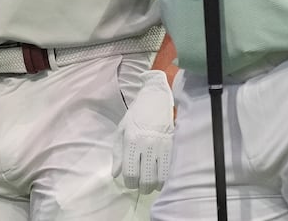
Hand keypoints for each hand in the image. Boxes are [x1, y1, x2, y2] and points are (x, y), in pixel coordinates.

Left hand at [111, 70, 174, 191]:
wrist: (155, 99)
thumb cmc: (136, 115)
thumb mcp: (121, 131)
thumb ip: (117, 154)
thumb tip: (115, 174)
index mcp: (131, 140)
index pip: (130, 172)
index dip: (129, 183)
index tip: (129, 183)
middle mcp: (146, 145)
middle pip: (146, 178)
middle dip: (142, 188)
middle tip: (139, 187)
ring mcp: (161, 146)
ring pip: (160, 177)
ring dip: (154, 186)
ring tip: (150, 185)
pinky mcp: (172, 146)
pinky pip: (169, 170)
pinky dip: (165, 180)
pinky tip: (160, 180)